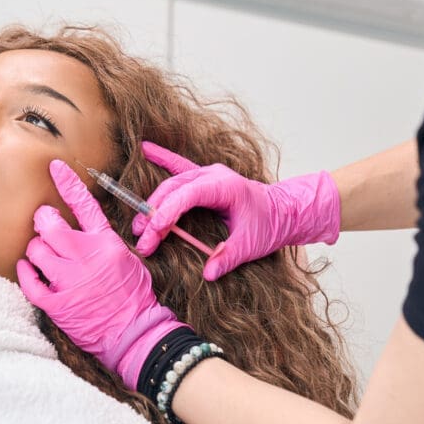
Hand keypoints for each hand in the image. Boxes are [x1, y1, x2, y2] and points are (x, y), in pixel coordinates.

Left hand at [17, 159, 184, 389]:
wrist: (135, 334)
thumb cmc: (133, 297)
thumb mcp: (126, 259)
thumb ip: (102, 241)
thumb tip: (80, 225)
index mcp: (106, 243)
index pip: (84, 205)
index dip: (68, 183)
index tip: (54, 167)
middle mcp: (87, 257)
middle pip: (50, 225)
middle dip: (42, 221)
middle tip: (43, 225)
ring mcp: (71, 281)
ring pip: (37, 250)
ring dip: (35, 250)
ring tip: (42, 256)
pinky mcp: (58, 304)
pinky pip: (30, 281)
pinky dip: (26, 273)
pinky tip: (29, 270)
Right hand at [132, 142, 340, 280]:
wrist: (284, 211)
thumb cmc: (269, 225)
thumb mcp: (251, 245)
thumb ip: (229, 258)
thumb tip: (209, 274)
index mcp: (226, 186)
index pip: (189, 195)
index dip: (168, 211)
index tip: (154, 230)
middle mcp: (214, 175)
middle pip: (175, 190)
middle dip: (154, 215)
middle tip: (142, 239)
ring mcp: (209, 174)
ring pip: (173, 183)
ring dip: (154, 203)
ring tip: (139, 226)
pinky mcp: (206, 178)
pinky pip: (180, 166)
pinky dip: (163, 158)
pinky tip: (147, 149)